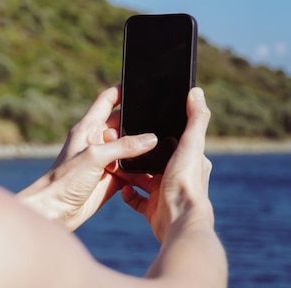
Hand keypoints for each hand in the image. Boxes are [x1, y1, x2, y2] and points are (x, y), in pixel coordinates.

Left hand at [17, 86, 157, 230]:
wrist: (55, 211)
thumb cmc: (64, 181)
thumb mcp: (94, 157)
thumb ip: (122, 147)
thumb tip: (150, 138)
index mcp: (88, 128)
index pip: (107, 101)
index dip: (121, 90)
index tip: (139, 81)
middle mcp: (97, 141)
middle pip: (124, 124)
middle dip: (140, 121)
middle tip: (163, 116)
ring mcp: (105, 160)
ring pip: (131, 147)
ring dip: (144, 147)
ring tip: (166, 141)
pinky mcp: (111, 178)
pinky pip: (132, 169)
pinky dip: (142, 169)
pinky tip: (157, 167)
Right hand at [117, 87, 213, 241]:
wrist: (178, 220)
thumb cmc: (185, 181)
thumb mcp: (191, 143)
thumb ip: (195, 118)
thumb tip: (197, 92)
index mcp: (189, 160)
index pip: (172, 141)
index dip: (157, 132)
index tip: (141, 123)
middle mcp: (177, 177)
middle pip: (153, 159)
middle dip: (137, 152)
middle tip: (119, 142)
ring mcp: (164, 194)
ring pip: (141, 178)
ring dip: (128, 171)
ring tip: (114, 162)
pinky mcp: (153, 209)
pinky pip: (135, 198)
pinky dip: (127, 193)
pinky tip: (121, 186)